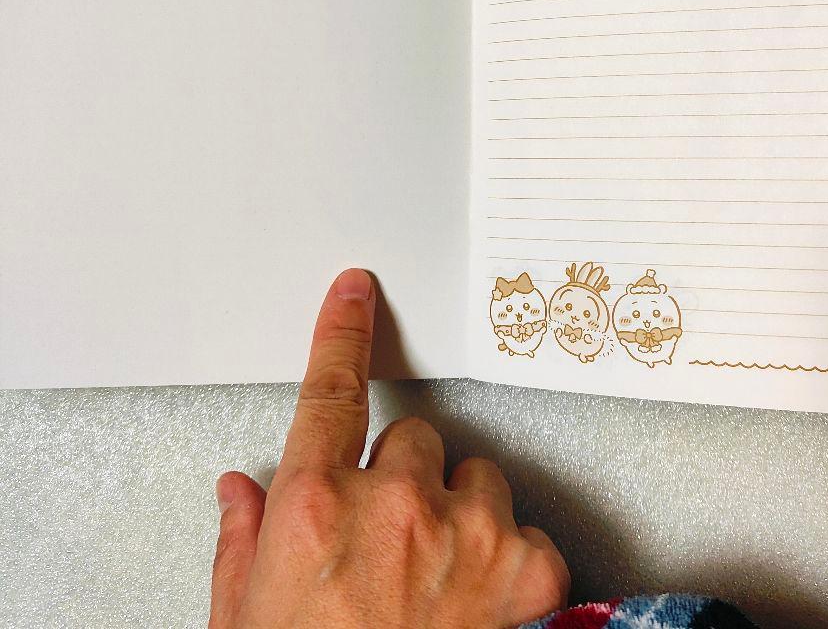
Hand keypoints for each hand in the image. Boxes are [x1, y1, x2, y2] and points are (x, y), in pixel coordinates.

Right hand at [209, 268, 569, 627]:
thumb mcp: (244, 624)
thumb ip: (241, 545)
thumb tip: (238, 490)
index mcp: (313, 510)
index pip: (329, 390)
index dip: (342, 333)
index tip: (356, 293)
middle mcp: (392, 504)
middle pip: (415, 438)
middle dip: (405, 480)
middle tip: (392, 546)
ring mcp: (467, 530)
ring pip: (475, 477)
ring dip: (460, 515)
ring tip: (437, 583)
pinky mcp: (528, 565)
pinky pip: (522, 526)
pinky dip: (509, 560)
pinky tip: (482, 607)